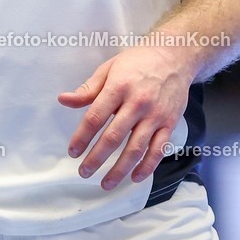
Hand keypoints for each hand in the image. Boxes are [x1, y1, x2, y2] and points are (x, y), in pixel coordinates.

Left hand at [57, 46, 190, 190]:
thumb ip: (88, 89)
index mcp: (118, 87)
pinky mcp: (169, 123)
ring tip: (106, 183)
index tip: (73, 151)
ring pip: (135, 149)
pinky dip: (147, 166)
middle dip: (96, 158)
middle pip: (113, 137)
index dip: (82, 137)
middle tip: (83, 172)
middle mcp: (137, 102)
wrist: (175, 55)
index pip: (95, 117)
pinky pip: (158, 150)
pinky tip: (135, 177)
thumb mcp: (109, 68)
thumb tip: (64, 100)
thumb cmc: (138, 61)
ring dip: (119, 169)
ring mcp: (155, 115)